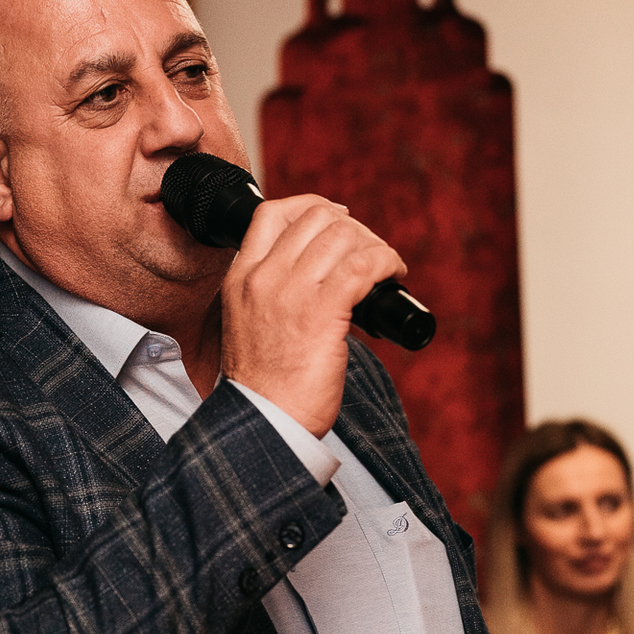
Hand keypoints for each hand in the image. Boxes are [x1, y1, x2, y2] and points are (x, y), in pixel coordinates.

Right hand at [220, 195, 406, 437]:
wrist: (263, 425)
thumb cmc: (264, 390)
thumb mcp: (248, 328)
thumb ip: (268, 297)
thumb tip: (312, 280)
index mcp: (240, 279)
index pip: (270, 213)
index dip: (311, 207)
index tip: (337, 220)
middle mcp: (263, 278)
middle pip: (315, 217)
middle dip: (352, 227)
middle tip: (368, 251)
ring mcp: (291, 292)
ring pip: (343, 235)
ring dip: (374, 244)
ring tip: (386, 266)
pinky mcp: (323, 311)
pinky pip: (364, 264)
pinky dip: (386, 261)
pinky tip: (393, 274)